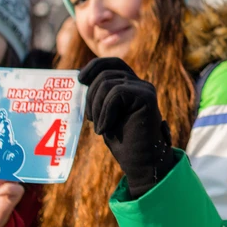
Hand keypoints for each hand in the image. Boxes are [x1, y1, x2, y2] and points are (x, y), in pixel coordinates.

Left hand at [79, 58, 175, 198]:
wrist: (140, 163)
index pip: (112, 63)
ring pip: (107, 83)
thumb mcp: (106, 114)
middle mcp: (140, 84)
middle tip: (91, 119)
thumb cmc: (123, 142)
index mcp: (131, 86)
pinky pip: (116, 93)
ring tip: (101, 128)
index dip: (95, 66)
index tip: (80, 79)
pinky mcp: (147, 97)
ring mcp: (145, 89)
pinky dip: (105, 113)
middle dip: (91, 96)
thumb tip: (81, 78)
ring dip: (97, 107)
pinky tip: (105, 130)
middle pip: (105, 73)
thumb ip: (99, 96)